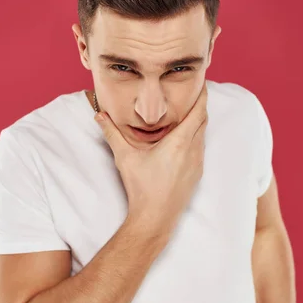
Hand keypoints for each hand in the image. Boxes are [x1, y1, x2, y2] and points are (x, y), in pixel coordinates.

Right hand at [95, 83, 207, 235]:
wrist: (155, 218)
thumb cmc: (141, 188)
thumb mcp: (124, 157)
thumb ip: (112, 133)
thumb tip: (99, 116)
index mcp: (179, 143)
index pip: (198, 112)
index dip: (202, 96)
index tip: (202, 84)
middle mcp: (193, 151)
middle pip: (203, 121)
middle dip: (200, 106)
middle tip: (193, 94)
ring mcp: (197, 164)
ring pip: (202, 135)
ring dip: (197, 123)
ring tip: (187, 114)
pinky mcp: (196, 174)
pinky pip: (200, 149)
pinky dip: (195, 138)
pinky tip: (183, 139)